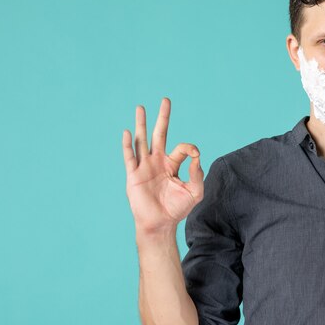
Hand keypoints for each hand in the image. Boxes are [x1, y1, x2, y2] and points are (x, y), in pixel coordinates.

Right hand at [122, 98, 203, 234]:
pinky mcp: (134, 174)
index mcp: (172, 164)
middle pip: (160, 134)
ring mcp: (145, 166)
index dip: (190, 149)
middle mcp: (158, 161)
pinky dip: (128, 144)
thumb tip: (196, 157)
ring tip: (140, 108)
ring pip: (142, 140)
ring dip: (142, 124)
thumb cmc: (177, 209)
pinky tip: (128, 132)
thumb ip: (197, 174)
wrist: (160, 224)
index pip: (182, 148)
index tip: (195, 155)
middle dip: (163, 117)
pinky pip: (130, 157)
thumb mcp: (194, 192)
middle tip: (166, 100)